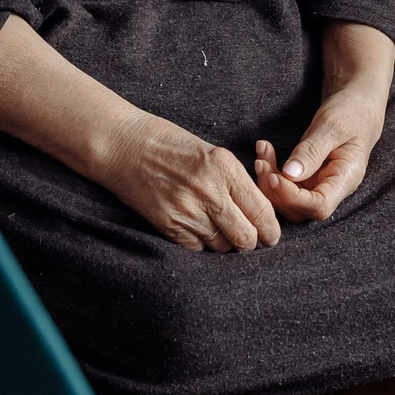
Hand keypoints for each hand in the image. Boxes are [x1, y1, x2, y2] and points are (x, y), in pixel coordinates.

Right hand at [94, 110, 280, 252]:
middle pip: (246, 238)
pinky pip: (197, 249)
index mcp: (225, 168)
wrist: (123, 146)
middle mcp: (209, 191)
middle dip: (251, 242)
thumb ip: (236, 182)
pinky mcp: (168, 226)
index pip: (262, 211)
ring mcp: (186, 211)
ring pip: (222, 247)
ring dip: (225, 244)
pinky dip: (202, 244)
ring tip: (218, 229)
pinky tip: (197, 229)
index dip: (271, 230)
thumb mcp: (211, 153)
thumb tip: (259, 213)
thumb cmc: (169, 144)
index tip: (271, 236)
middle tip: (248, 239)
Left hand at [254, 97, 382, 221]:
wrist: (356, 108)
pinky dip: (270, 172)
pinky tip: (264, 151)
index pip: (320, 205)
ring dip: (268, 182)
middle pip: (300, 209)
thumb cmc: (350, 113)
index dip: (294, 198)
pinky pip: (284, 186)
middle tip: (262, 163)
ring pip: (288, 201)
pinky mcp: (305, 179)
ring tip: (262, 154)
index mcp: (346, 179)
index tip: (275, 176)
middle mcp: (332, 189)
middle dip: (275, 191)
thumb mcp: (333, 125)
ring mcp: (318, 186)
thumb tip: (289, 174)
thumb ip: (312, 151)